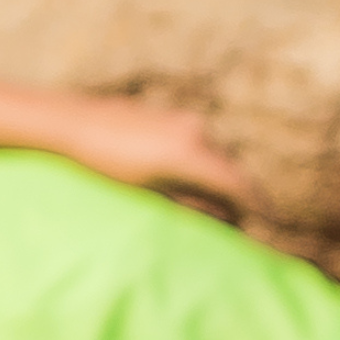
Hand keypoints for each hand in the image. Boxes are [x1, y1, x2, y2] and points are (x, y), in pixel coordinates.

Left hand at [66, 98, 255, 217]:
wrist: (68, 123)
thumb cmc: (107, 168)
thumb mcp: (153, 196)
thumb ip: (194, 207)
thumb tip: (227, 218)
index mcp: (193, 156)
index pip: (241, 186)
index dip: (260, 207)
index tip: (271, 224)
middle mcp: (195, 132)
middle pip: (231, 169)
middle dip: (241, 195)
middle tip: (244, 219)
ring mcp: (182, 119)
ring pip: (216, 155)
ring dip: (220, 179)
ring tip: (216, 203)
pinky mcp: (168, 115)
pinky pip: (198, 143)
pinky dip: (204, 164)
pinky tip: (191, 179)